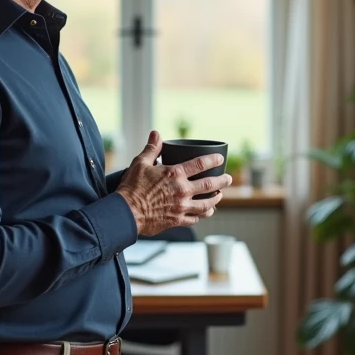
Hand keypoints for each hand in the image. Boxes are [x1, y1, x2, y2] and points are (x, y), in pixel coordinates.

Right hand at [115, 130, 232, 236]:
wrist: (125, 213)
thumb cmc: (131, 187)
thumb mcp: (140, 163)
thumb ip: (152, 149)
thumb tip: (156, 133)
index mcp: (174, 174)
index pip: (200, 164)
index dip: (213, 160)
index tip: (220, 159)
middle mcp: (182, 190)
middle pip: (210, 185)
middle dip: (222, 181)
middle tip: (228, 179)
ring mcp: (181, 207)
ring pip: (206, 204)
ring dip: (216, 200)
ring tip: (220, 196)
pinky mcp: (177, 220)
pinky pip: (195, 218)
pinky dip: (201, 215)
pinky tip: (204, 213)